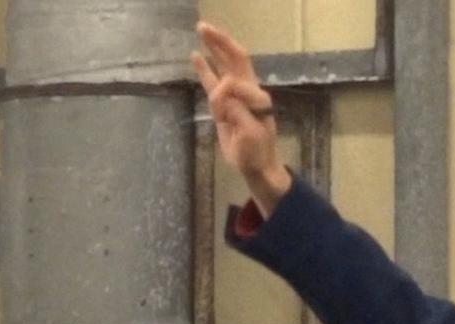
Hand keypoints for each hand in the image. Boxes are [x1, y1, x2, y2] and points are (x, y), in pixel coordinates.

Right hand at [192, 21, 291, 213]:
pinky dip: (204, 68)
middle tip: (203, 27)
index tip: (221, 110)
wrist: (257, 166)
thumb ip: (238, 111)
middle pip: (234, 59)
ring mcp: (236, 97)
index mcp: (258, 97)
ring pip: (223, 66)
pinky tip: (196, 55)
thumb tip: (221, 93)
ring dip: (213, 48)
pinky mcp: (224, 105)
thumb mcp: (251, 134)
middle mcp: (248, 91)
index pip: (237, 80)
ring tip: (201, 30)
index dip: (225, 89)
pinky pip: (212, 82)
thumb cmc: (257, 152)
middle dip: (220, 42)